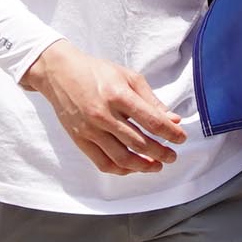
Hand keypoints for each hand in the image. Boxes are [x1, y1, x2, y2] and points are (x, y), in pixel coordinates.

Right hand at [20, 40, 186, 174]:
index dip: (171, 133)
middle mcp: (104, 115)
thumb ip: (152, 100)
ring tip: (157, 166)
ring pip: (122, 158)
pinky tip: (133, 167)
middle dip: (162, 153)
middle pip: (140, 143)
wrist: (59, 73)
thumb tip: (173, 120)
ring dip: (144, 166)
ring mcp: (90, 129)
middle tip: (172, 156)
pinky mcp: (80, 139)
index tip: (181, 139)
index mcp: (118, 95)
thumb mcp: (128, 77)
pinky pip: (103, 163)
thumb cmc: (97, 72)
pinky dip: (121, 170)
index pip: (152, 121)